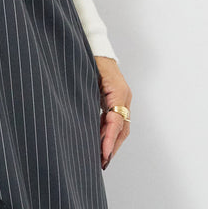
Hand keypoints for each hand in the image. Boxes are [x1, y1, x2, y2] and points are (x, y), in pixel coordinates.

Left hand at [95, 56, 131, 170]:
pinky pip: (116, 120)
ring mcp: (123, 98)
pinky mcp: (117, 99)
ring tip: (102, 158)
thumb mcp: (85, 77)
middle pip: (122, 128)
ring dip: (111, 142)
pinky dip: (109, 133)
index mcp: (118, 91)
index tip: (103, 155)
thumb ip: (86, 98)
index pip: (116, 121)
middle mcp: (124, 96)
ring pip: (121, 126)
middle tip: (102, 163)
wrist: (96, 45)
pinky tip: (100, 142)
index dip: (109, 139)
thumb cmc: (88, 58)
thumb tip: (82, 121)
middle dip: (112, 146)